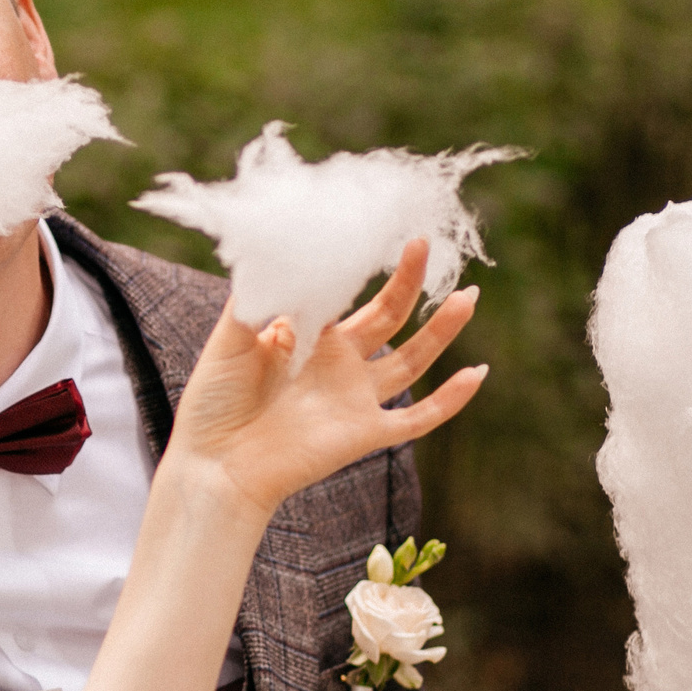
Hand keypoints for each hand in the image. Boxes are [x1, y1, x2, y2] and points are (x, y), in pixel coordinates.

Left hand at [163, 239, 483, 519]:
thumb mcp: (231, 337)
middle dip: (410, 282)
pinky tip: (478, 374)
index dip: (360, 263)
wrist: (215, 463)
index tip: (376, 227)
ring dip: (442, 330)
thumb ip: (258, 297)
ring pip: (412, 360)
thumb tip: (285, 256)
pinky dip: (450, 400)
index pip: (344, 291)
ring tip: (469, 297)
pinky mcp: (364, 434)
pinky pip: (417, 418)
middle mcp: (337, 363)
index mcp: (306, 335)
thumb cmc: (214, 401)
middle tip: (425, 243)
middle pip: (387, 316)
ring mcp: (354, 398)